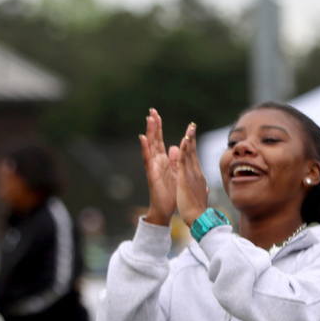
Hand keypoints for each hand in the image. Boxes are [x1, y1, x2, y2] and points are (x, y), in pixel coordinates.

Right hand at [140, 108, 180, 225]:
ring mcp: (153, 166)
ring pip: (150, 145)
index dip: (159, 127)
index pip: (160, 140)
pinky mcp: (151, 173)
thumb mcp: (177, 173)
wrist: (165, 210)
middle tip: (152, 110)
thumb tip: (176, 147)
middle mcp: (157, 161)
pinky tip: (143, 138)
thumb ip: (176, 160)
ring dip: (150, 132)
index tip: (157, 114)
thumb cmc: (172, 194)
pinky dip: (145, 148)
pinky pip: (147, 158)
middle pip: (154, 139)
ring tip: (149, 119)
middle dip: (153, 125)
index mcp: (164, 160)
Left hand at [176, 123, 209, 226]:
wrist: (199, 219)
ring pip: (190, 153)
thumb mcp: (199, 195)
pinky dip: (184, 149)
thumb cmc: (197, 210)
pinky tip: (184, 140)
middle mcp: (196, 172)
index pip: (194, 157)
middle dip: (192, 137)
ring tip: (190, 126)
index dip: (192, 145)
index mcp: (197, 176)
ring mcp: (191, 174)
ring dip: (189, 138)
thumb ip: (201, 188)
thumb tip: (206, 187)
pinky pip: (184, 160)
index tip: (191, 134)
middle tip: (192, 124)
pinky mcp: (185, 178)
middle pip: (193, 151)